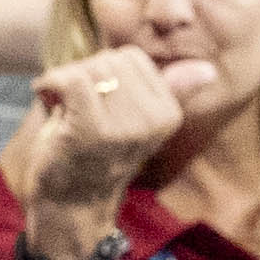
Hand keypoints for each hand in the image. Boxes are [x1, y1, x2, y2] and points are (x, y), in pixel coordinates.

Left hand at [8, 46, 181, 213]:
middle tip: (78, 110)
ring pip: (89, 68)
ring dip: (63, 83)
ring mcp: (124, 127)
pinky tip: (49, 102)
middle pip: (110, 60)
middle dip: (85, 77)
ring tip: (66, 113)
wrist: (71, 202)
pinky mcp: (93, 129)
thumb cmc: (98, 154)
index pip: (132, 58)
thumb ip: (171, 90)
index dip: (106, 74)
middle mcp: (154, 120)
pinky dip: (50, 85)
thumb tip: (209, 69)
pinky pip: (71, 78)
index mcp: (169, 114)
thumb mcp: (139, 120)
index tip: (99, 103)